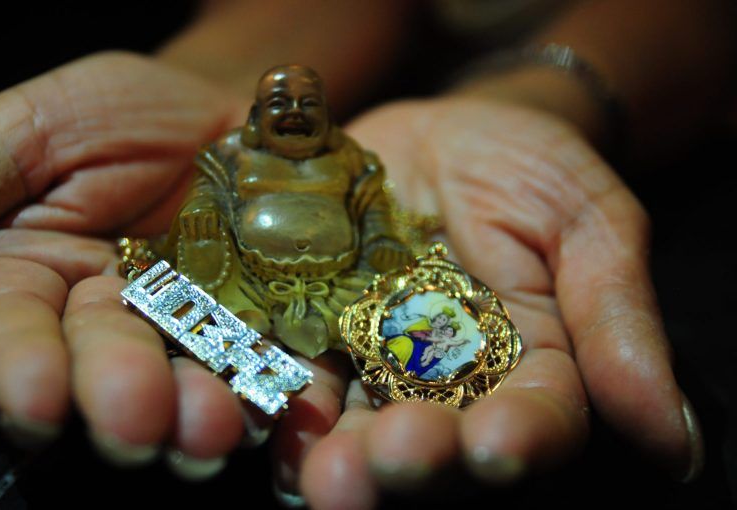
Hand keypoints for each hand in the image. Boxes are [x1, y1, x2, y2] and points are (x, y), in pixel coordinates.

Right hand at [0, 51, 306, 477]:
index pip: (16, 326)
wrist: (227, 112)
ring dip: (194, 408)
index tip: (38, 400)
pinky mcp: (259, 324)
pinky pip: (264, 360)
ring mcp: (189, 324)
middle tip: (137, 421)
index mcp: (36, 271)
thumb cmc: (126, 112)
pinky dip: (268, 385)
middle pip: (105, 362)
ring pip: (185, 374)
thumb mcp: (39, 127)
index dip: (23, 364)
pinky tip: (273, 408)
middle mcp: (109, 314)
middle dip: (118, 392)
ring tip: (213, 427)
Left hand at [284, 97, 700, 507]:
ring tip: (327, 473)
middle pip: (434, 441)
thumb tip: (671, 437)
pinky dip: (277, 402)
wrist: (438, 134)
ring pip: (355, 426)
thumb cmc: (525, 169)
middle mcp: (445, 385)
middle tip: (396, 460)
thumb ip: (615, 316)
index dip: (520, 436)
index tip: (499, 445)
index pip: (533, 416)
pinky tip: (262, 417)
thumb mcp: (584, 220)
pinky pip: (291, 374)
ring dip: (339, 456)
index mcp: (525, 365)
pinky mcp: (308, 333)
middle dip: (416, 458)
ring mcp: (370, 363)